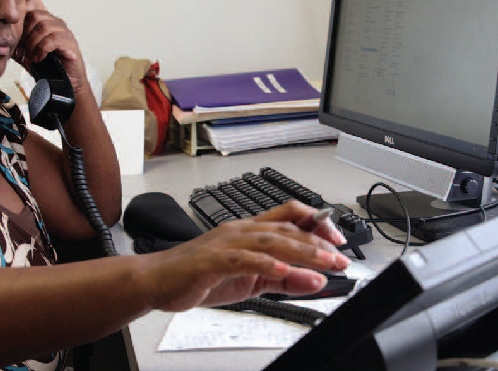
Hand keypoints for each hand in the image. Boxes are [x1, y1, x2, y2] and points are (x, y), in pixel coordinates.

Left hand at [13, 0, 87, 90]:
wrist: (65, 82)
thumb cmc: (47, 67)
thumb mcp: (26, 51)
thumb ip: (16, 42)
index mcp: (46, 21)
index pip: (33, 1)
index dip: (21, 13)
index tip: (15, 34)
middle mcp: (56, 23)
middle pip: (35, 15)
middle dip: (24, 34)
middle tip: (21, 50)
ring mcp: (65, 32)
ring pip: (43, 27)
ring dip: (32, 44)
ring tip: (29, 57)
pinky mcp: (70, 43)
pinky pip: (53, 39)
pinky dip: (42, 50)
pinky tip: (38, 59)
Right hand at [139, 201, 350, 311]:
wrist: (157, 280)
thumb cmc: (199, 276)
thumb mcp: (251, 281)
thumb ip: (284, 280)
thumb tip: (316, 280)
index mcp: (249, 230)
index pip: (290, 216)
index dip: (317, 223)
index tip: (339, 240)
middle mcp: (240, 231)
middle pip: (286, 228)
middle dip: (318, 242)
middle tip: (340, 258)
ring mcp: (225, 243)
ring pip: (270, 240)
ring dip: (301, 251)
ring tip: (324, 263)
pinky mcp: (212, 260)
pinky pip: (242, 259)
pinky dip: (264, 262)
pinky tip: (282, 269)